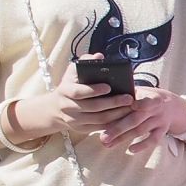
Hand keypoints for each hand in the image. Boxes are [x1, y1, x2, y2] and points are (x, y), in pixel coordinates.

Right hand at [15, 54, 132, 136]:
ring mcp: (74, 120)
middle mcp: (68, 107)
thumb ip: (85, 62)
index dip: (94, 90)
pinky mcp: (81, 129)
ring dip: (117, 114)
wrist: (55, 108)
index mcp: (65, 91)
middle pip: (93, 107)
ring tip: (130, 107)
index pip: (79, 92)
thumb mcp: (72, 72)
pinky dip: (114, 123)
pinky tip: (125, 117)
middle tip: (129, 98)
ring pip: (99, 119)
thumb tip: (99, 55)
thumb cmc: (70, 85)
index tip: (109, 87)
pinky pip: (100, 128)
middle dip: (113, 103)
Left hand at [97, 86, 185, 150]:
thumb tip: (102, 96)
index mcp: (149, 95)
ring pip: (140, 130)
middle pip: (135, 119)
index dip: (135, 104)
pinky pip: (153, 139)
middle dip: (118, 129)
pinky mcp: (163, 130)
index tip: (124, 107)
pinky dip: (142, 145)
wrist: (170, 104)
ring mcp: (160, 120)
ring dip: (123, 138)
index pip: (141, 101)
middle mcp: (155, 108)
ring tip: (107, 144)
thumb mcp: (140, 91)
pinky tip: (130, 150)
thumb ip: (126, 93)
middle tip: (103, 137)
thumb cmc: (146, 97)